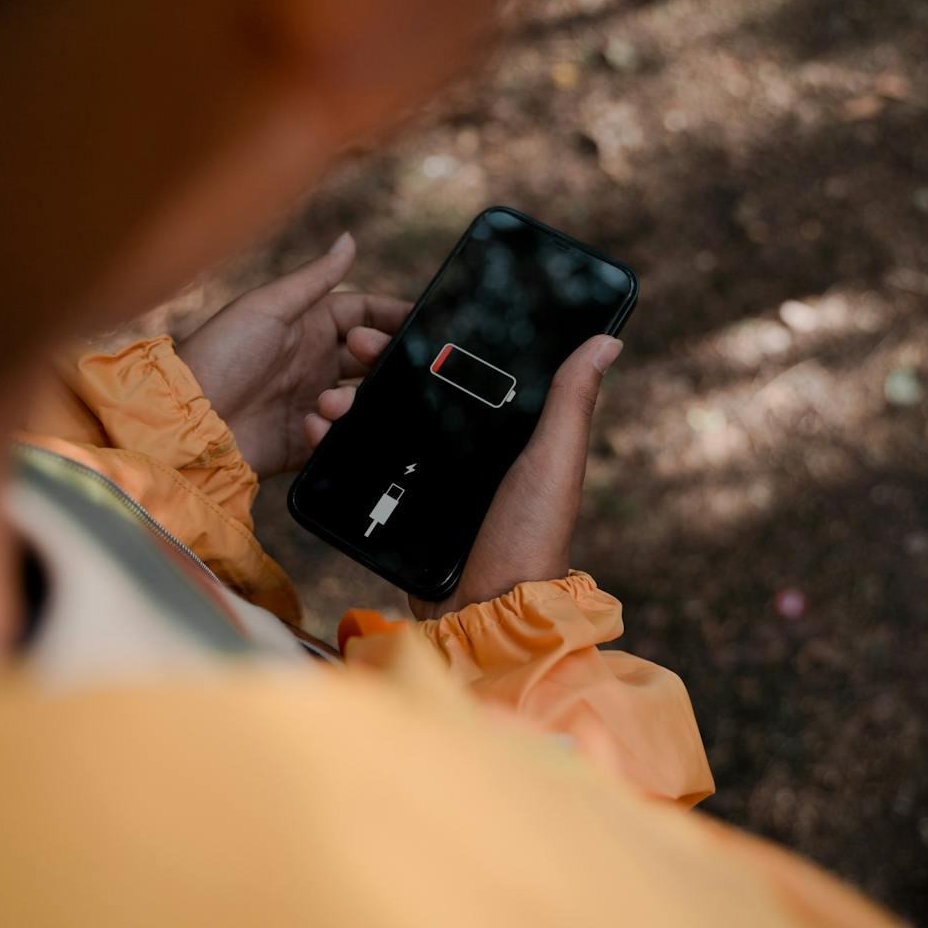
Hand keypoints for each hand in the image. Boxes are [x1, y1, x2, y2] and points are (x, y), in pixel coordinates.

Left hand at [178, 233, 410, 479]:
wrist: (185, 420)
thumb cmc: (220, 352)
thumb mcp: (269, 306)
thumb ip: (315, 278)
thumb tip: (350, 238)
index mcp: (308, 325)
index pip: (364, 313)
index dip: (392, 316)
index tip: (419, 323)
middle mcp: (314, 363)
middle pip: (371, 358)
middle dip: (379, 359)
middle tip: (369, 359)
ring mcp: (311, 402)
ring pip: (361, 400)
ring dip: (353, 400)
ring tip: (327, 404)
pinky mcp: (304, 442)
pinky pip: (340, 439)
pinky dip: (334, 434)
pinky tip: (311, 427)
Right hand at [306, 334, 623, 619]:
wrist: (484, 611)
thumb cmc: (532, 536)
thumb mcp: (553, 461)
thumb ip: (571, 403)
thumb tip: (609, 338)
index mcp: (504, 433)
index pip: (461, 370)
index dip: (428, 340)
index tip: (399, 316)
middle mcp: (463, 451)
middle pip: (411, 390)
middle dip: (377, 364)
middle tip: (353, 346)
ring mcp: (427, 478)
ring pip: (380, 423)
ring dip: (348, 402)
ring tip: (327, 397)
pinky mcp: (397, 507)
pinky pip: (362, 467)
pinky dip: (336, 446)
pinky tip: (318, 431)